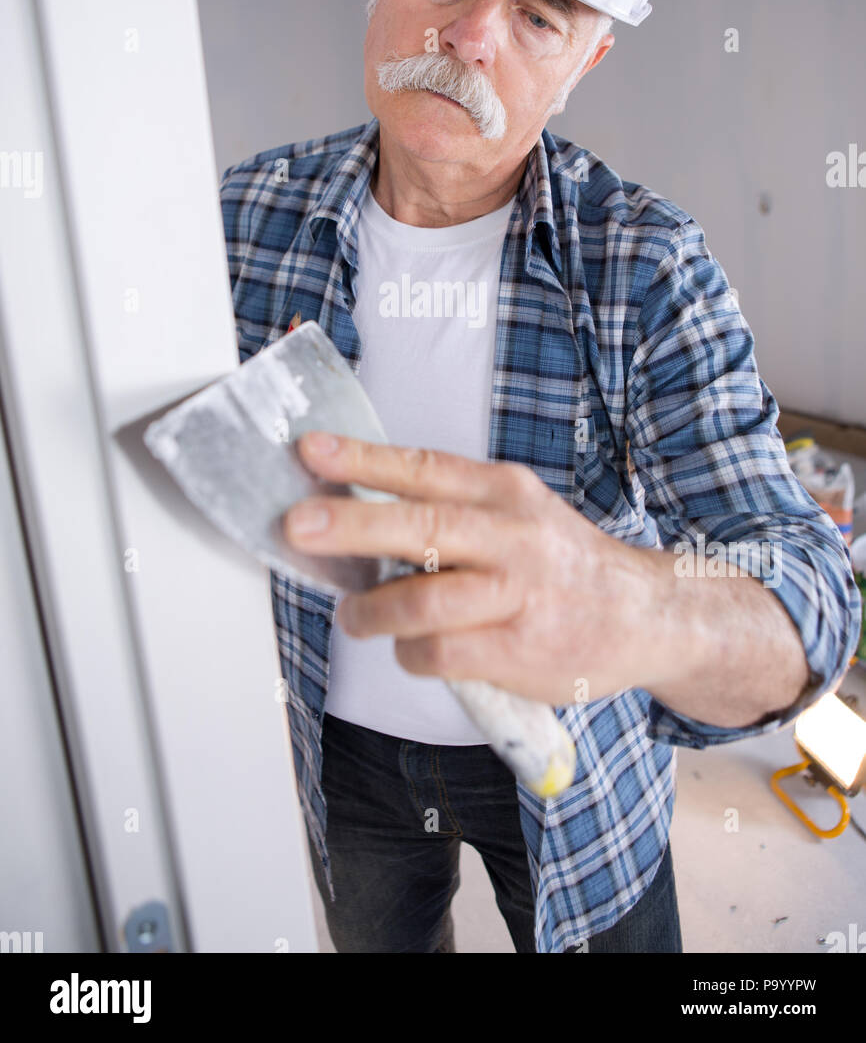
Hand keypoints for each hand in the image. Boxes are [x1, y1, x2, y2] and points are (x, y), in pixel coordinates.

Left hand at [282, 432, 669, 705]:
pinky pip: (439, 654)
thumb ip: (452, 509)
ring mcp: (518, 594)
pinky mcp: (519, 650)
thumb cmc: (562, 563)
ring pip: (423, 600)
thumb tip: (356, 511)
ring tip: (353, 616)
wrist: (648, 614)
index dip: (364, 459)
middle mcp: (513, 535)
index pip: (424, 468)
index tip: (312, 450)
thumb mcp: (518, 512)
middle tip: (299, 524)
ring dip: (372, 611)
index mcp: (505, 492)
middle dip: (353, 525)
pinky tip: (409, 651)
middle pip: (422, 525)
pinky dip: (410, 655)